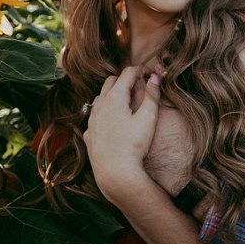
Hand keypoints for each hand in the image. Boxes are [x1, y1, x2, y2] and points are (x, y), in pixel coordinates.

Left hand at [83, 66, 160, 203]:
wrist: (115, 174)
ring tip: (128, 104)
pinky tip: (114, 123)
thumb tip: (155, 77)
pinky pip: (95, 116)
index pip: (127, 73)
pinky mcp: (89, 134)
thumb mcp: (148, 118)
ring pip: (100, 98)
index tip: (147, 72)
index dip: (139, 70)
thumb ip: (152, 95)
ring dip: (113, 95)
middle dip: (124, 80)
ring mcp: (92, 120)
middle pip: (110, 81)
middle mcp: (99, 105)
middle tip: (139, 87)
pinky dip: (105, 113)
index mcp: (115, 97)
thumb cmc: (134, 146)